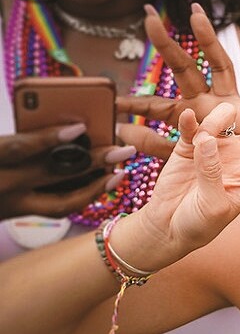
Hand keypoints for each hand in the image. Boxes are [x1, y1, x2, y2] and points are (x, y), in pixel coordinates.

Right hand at [0, 124, 134, 218]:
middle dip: (92, 161)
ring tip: (118, 170)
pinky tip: (102, 181)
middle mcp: (1, 187)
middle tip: (123, 149)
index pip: (17, 148)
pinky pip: (57, 208)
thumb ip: (21, 141)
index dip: (49, 137)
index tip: (80, 128)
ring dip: (94, 186)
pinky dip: (82, 195)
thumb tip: (72, 129)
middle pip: (51, 174)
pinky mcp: (16, 215)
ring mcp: (9, 207)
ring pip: (60, 202)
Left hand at [116, 3, 239, 159]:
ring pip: (222, 65)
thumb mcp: (181, 156)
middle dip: (168, 45)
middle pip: (187, 68)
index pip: (158, 104)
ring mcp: (234, 102)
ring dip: (210, 40)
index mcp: (189, 115)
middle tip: (149, 18)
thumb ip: (152, 144)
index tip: (113, 99)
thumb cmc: (215, 166)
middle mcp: (209, 102)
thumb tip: (119, 131)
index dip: (136, 102)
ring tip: (196, 15)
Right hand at [124, 77, 239, 268]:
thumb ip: (213, 174)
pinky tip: (188, 118)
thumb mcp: (215, 208)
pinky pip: (195, 122)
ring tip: (203, 142)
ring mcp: (218, 144)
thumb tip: (209, 139)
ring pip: (227, 116)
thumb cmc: (199, 224)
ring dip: (218, 121)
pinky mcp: (192, 141)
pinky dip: (192, 121)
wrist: (169, 226)